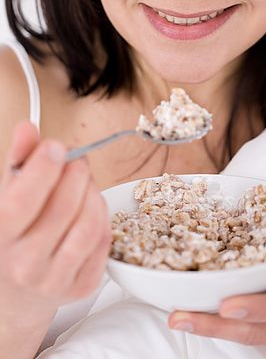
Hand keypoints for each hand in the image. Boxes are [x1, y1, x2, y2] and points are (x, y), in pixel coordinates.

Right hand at [0, 122, 110, 328]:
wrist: (20, 290)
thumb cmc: (17, 232)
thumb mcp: (10, 194)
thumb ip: (20, 159)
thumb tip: (27, 128)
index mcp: (2, 236)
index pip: (20, 202)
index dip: (42, 170)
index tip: (56, 146)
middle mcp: (25, 263)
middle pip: (62, 209)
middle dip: (76, 173)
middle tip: (77, 159)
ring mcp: (55, 279)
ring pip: (88, 224)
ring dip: (93, 193)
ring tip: (85, 183)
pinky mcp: (82, 286)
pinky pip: (103, 240)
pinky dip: (102, 215)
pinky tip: (91, 207)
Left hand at [168, 172, 265, 357]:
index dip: (257, 308)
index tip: (226, 304)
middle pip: (259, 332)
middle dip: (216, 326)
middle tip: (177, 316)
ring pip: (256, 343)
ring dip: (220, 333)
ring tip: (183, 319)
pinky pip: (265, 345)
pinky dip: (238, 335)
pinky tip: (212, 324)